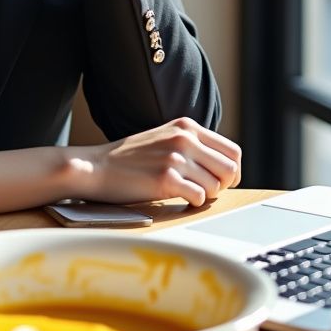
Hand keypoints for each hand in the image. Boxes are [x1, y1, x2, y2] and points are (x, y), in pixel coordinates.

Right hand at [72, 117, 241, 207]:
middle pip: (230, 169)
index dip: (232, 171)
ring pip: (216, 186)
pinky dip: (193, 203)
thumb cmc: (130, 158)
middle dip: (223, 185)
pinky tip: (179, 199)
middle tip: (207, 191)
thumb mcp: (165, 138)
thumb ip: (192, 145)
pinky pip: (199, 197)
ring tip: (187, 193)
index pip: (233, 151)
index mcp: (187, 126)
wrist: (98, 166)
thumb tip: (225, 167)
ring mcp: (176, 157)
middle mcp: (184, 138)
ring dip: (205, 195)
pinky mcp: (166, 178)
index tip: (221, 181)